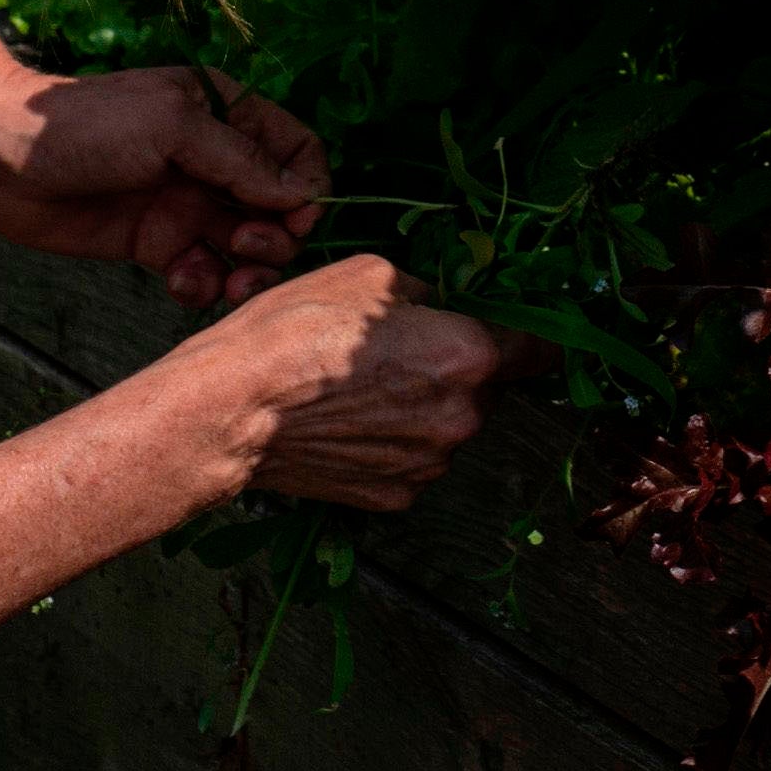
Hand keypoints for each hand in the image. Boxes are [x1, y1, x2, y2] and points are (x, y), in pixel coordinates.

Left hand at [0, 63, 333, 310]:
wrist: (0, 159)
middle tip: (242, 246)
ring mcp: (184, 205)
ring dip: (246, 272)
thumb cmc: (84, 125)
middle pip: (279, 210)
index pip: (297, 152)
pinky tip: (177, 281)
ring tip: (226, 283)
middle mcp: (212, 161)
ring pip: (245, 250)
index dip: (307, 188)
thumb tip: (302, 197)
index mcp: (225, 114)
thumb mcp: (171, 127)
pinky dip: (201, 286)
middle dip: (276, 237)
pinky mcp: (155, 245)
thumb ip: (240, 160)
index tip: (294, 218)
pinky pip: (202, 274)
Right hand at [199, 256, 511, 511]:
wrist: (232, 408)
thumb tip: (445, 306)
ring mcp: (429, 464)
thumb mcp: (369, 274)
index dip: (527, 335)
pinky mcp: (396, 496)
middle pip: (487, 388)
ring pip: (447, 426)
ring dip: (424, 408)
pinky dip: (394, 443)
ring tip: (362, 389)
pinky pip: (413, 460)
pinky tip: (350, 423)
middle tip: (402, 352)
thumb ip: (429, 294)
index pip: (539, 350)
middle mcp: (461, 417)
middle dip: (457, 370)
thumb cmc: (294, 332)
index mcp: (467, 355)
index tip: (515, 331)